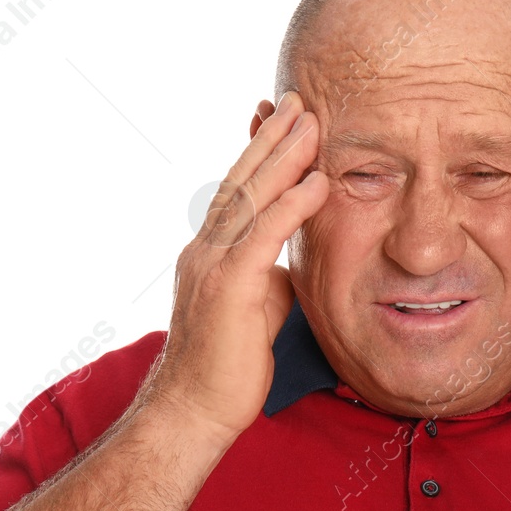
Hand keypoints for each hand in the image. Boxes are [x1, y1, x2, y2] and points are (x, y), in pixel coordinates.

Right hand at [141, 91, 326, 443]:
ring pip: (251, 197)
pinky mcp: (229, 288)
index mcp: (210, 252)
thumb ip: (270, 276)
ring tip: (312, 121)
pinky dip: (291, 204)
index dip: (260, 152)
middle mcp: (205, 249)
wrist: (193, 411)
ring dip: (284, 156)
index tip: (281, 118)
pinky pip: (263, 235)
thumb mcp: (256, 309)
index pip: (238, 191)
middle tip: (298, 99)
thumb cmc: (227, 368)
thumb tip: (294, 264)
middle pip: (241, 179)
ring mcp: (212, 265)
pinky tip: (317, 182)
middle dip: (271, 137)